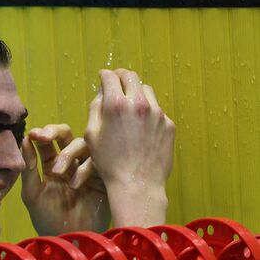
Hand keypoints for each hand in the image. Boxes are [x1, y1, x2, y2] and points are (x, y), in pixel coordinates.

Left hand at [21, 124, 110, 235]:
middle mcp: (71, 163)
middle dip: (55, 131)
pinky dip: (85, 168)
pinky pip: (98, 162)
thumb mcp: (32, 194)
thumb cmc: (48, 219)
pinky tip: (76, 184)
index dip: (42, 133)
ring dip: (68, 154)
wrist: (69, 240)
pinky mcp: (103, 178)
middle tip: (44, 136)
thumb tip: (25, 140)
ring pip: (84, 145)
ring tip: (57, 172)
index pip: (49, 141)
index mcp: (52, 164)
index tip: (33, 134)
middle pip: (67, 135)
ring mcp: (87, 168)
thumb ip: (29, 168)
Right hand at [85, 69, 174, 226]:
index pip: (110, 77)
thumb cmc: (109, 163)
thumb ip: (95, 109)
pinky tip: (141, 127)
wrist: (137, 184)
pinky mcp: (168, 125)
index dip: (104, 75)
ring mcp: (157, 113)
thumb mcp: (92, 136)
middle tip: (116, 82)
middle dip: (121, 76)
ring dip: (136, 93)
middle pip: (131, 77)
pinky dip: (147, 112)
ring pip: (146, 91)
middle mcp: (139, 104)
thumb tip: (102, 93)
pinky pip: (157, 111)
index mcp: (116, 104)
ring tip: (129, 105)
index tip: (103, 76)